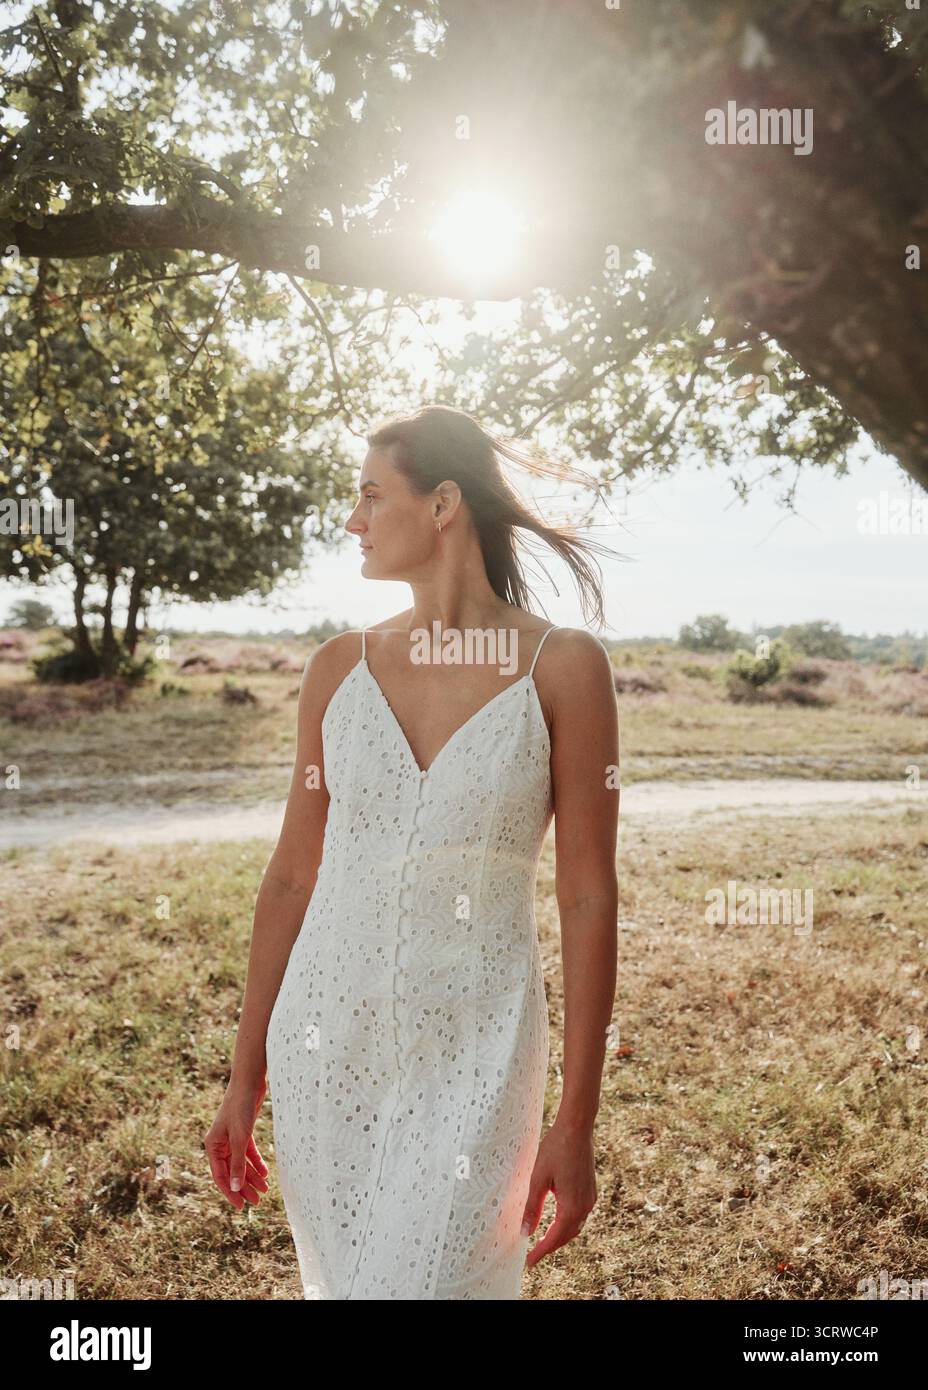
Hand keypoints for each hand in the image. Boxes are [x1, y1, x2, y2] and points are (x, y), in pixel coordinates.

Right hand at [205, 1076, 270, 1209]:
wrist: (249, 1082)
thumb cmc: (240, 1107)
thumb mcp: (240, 1138)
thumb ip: (237, 1163)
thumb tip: (234, 1188)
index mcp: (213, 1146)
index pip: (220, 1176)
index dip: (230, 1192)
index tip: (241, 1206)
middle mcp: (220, 1144)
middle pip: (231, 1172)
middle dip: (244, 1187)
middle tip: (257, 1202)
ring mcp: (232, 1138)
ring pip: (241, 1163)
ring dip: (252, 1177)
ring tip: (265, 1190)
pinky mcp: (243, 1132)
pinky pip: (248, 1153)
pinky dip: (256, 1163)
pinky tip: (265, 1173)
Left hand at [521, 1122, 596, 1267]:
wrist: (577, 1128)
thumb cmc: (555, 1149)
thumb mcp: (538, 1178)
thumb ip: (532, 1207)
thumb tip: (526, 1232)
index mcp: (571, 1207)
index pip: (554, 1238)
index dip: (541, 1252)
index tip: (529, 1263)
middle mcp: (585, 1206)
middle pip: (566, 1236)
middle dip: (550, 1246)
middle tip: (533, 1255)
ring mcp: (590, 1199)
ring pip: (574, 1226)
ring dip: (559, 1236)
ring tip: (542, 1241)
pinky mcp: (590, 1190)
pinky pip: (579, 1215)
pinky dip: (567, 1223)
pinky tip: (556, 1221)